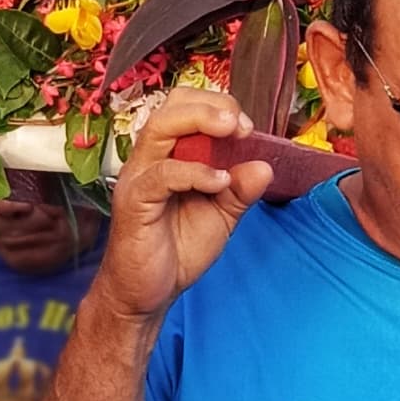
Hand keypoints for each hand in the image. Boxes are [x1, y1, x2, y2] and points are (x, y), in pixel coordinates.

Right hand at [96, 85, 270, 327]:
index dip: (218, 106)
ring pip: (160, 127)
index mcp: (167, 155)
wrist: (146, 294)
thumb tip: (265, 166)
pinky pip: (162, 174)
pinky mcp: (135, 202)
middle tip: (242, 126)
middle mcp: (148, 159)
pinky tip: (219, 182)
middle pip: (171, 107)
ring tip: (234, 133)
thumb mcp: (220, 217)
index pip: (185, 106)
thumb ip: (240, 191)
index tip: (248, 129)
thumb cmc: (176, 250)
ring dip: (200, 122)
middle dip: (211, 106)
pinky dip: (195, 173)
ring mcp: (138, 178)